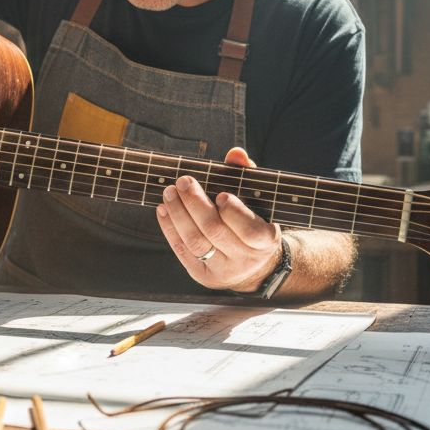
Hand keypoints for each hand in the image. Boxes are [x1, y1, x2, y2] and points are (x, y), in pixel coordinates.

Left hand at [156, 147, 283, 291]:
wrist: (252, 265)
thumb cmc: (253, 222)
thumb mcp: (257, 202)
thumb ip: (246, 176)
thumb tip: (236, 153)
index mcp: (265, 241)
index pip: (250, 230)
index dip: (233, 212)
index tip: (220, 194)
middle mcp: (245, 260)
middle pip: (216, 232)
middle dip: (196, 204)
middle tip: (183, 182)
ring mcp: (223, 271)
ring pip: (196, 242)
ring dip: (178, 215)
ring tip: (169, 193)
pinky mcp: (203, 276)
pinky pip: (183, 252)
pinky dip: (170, 230)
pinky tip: (163, 211)